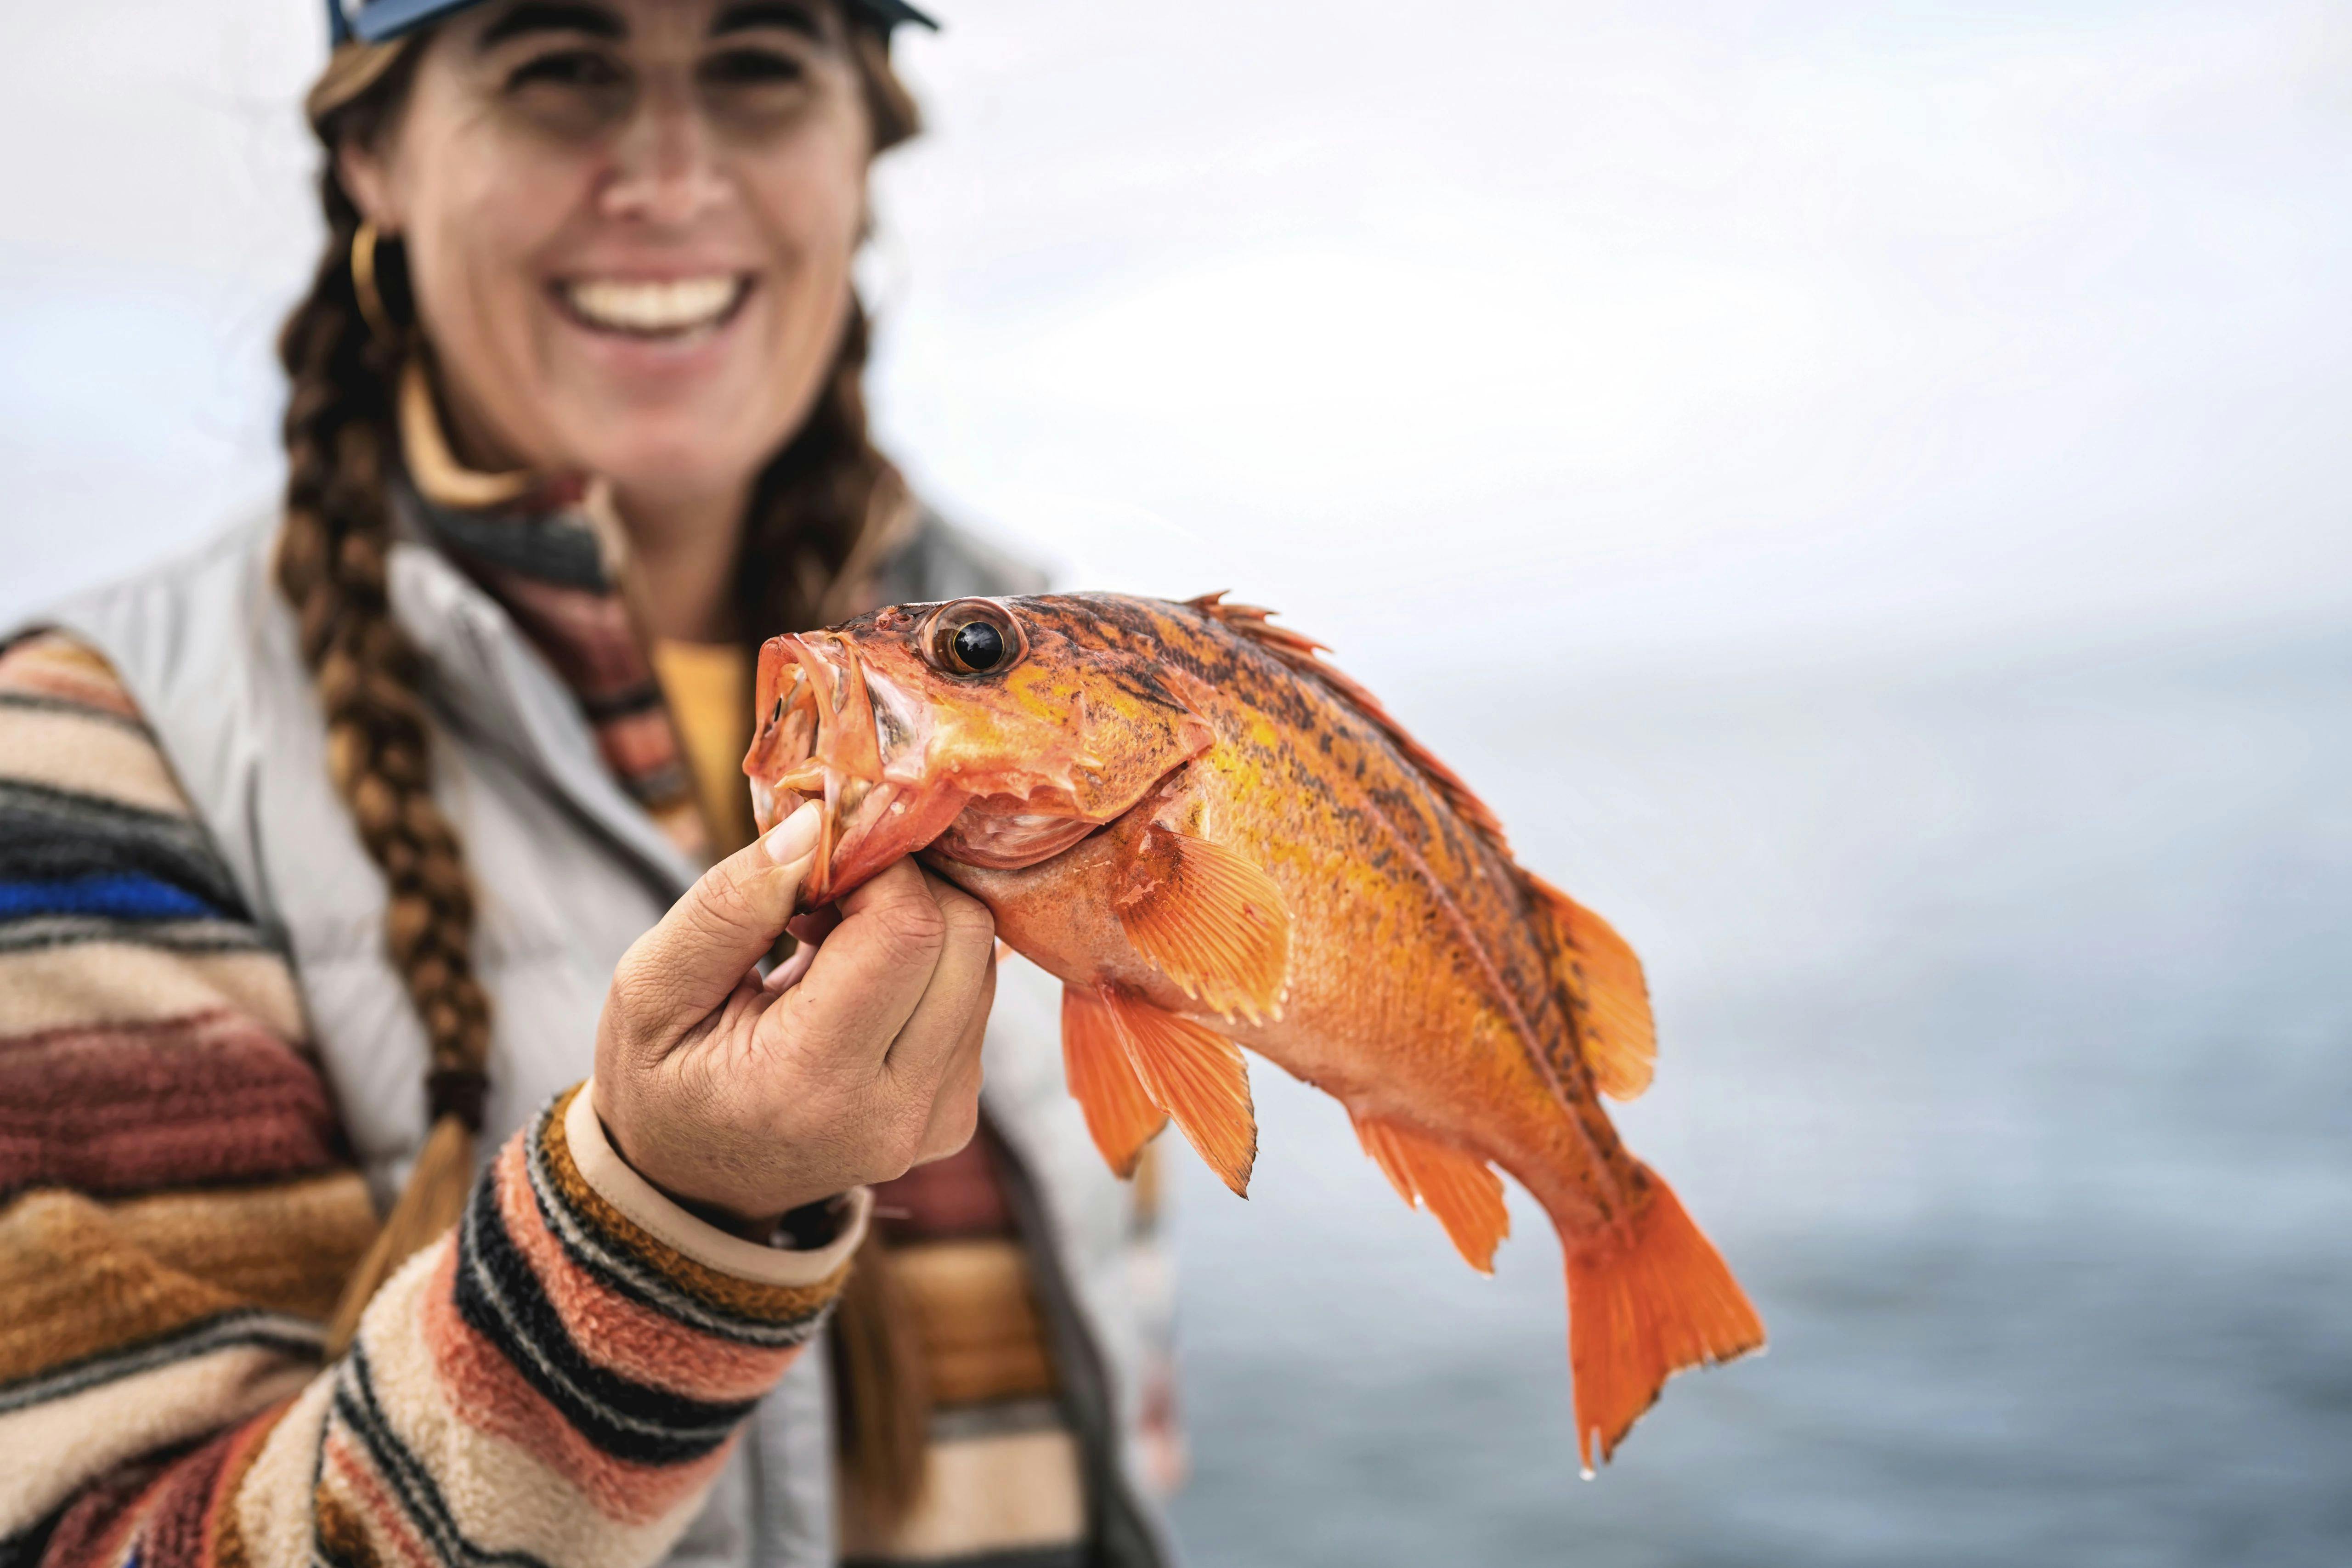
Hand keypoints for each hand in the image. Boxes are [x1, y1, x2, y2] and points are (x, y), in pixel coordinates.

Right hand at [593, 800, 995, 1235]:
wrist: (692, 1189)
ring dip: (913, 923)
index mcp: (814, 1085)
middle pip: (963, 937)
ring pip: (978, 960)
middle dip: (902, 886)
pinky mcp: (957, 1112)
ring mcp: (938, 1120)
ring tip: (825, 944)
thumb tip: (814, 824)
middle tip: (821, 898)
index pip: (906, 930)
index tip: (816, 865)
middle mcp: (897, 1113)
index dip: (874, 866)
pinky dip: (924, 965)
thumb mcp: (651, 990)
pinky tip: (853, 981)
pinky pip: (973, 996)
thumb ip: (730, 905)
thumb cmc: (660, 1081)